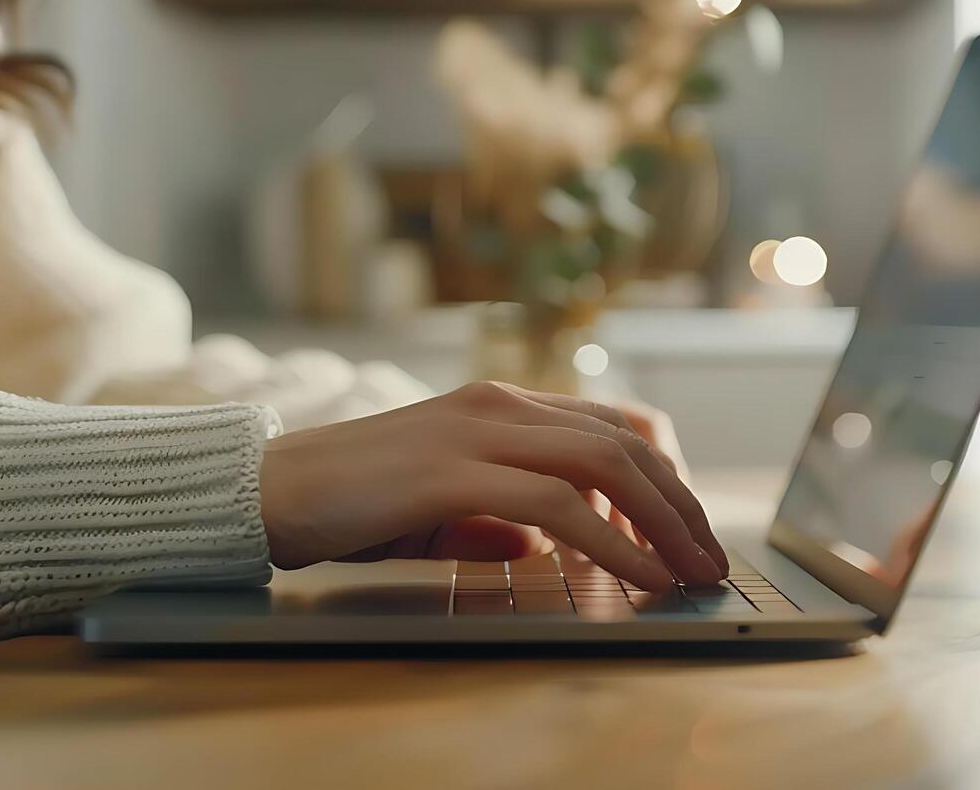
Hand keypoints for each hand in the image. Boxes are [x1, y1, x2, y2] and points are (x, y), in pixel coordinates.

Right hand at [258, 381, 729, 591]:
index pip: (611, 425)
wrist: (269, 489)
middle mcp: (499, 404)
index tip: (686, 524)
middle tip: (710, 556)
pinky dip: (612, 542)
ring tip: (692, 571)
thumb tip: (542, 548)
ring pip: (604, 466)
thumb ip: (495, 519)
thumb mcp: (440, 507)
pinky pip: (558, 506)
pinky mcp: (454, 471)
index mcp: (499, 405)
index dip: (663, 473)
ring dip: (662, 523)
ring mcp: (478, 431)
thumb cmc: (350, 501)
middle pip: (624, 444)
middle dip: (680, 502)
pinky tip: (639, 574)